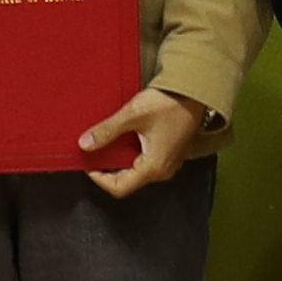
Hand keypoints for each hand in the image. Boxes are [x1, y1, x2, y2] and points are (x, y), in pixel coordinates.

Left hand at [78, 86, 210, 197]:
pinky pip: (145, 160)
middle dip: (107, 168)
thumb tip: (86, 143)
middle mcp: (163, 170)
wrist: (195, 92)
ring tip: (108, 143)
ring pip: (135, 170)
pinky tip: (125, 138)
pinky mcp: (170, 153)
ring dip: (119, 159)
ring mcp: (168, 162)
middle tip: (95, 152)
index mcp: (154, 167)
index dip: (99, 179)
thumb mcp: (133, 115)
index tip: (89, 164)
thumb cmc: (172, 104)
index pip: (119, 188)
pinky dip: (131, 153)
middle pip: (127, 180)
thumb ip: (107, 131)